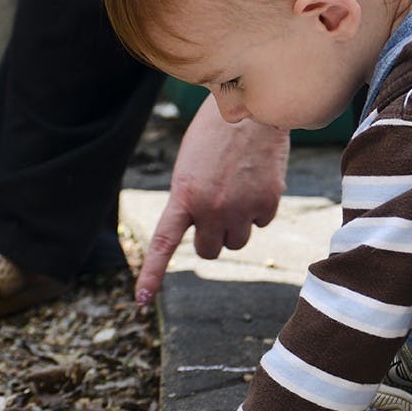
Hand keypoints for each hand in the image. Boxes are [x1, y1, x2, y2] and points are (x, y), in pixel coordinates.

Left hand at [135, 96, 289, 302]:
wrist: (251, 109)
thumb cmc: (216, 134)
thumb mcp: (191, 166)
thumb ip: (193, 200)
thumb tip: (212, 232)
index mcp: (185, 196)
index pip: (164, 244)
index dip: (152, 274)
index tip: (142, 301)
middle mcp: (212, 208)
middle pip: (211, 250)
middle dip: (213, 238)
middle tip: (216, 213)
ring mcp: (242, 208)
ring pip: (238, 240)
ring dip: (238, 224)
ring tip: (238, 189)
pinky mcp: (269, 202)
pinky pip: (263, 221)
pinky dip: (260, 206)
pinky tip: (257, 179)